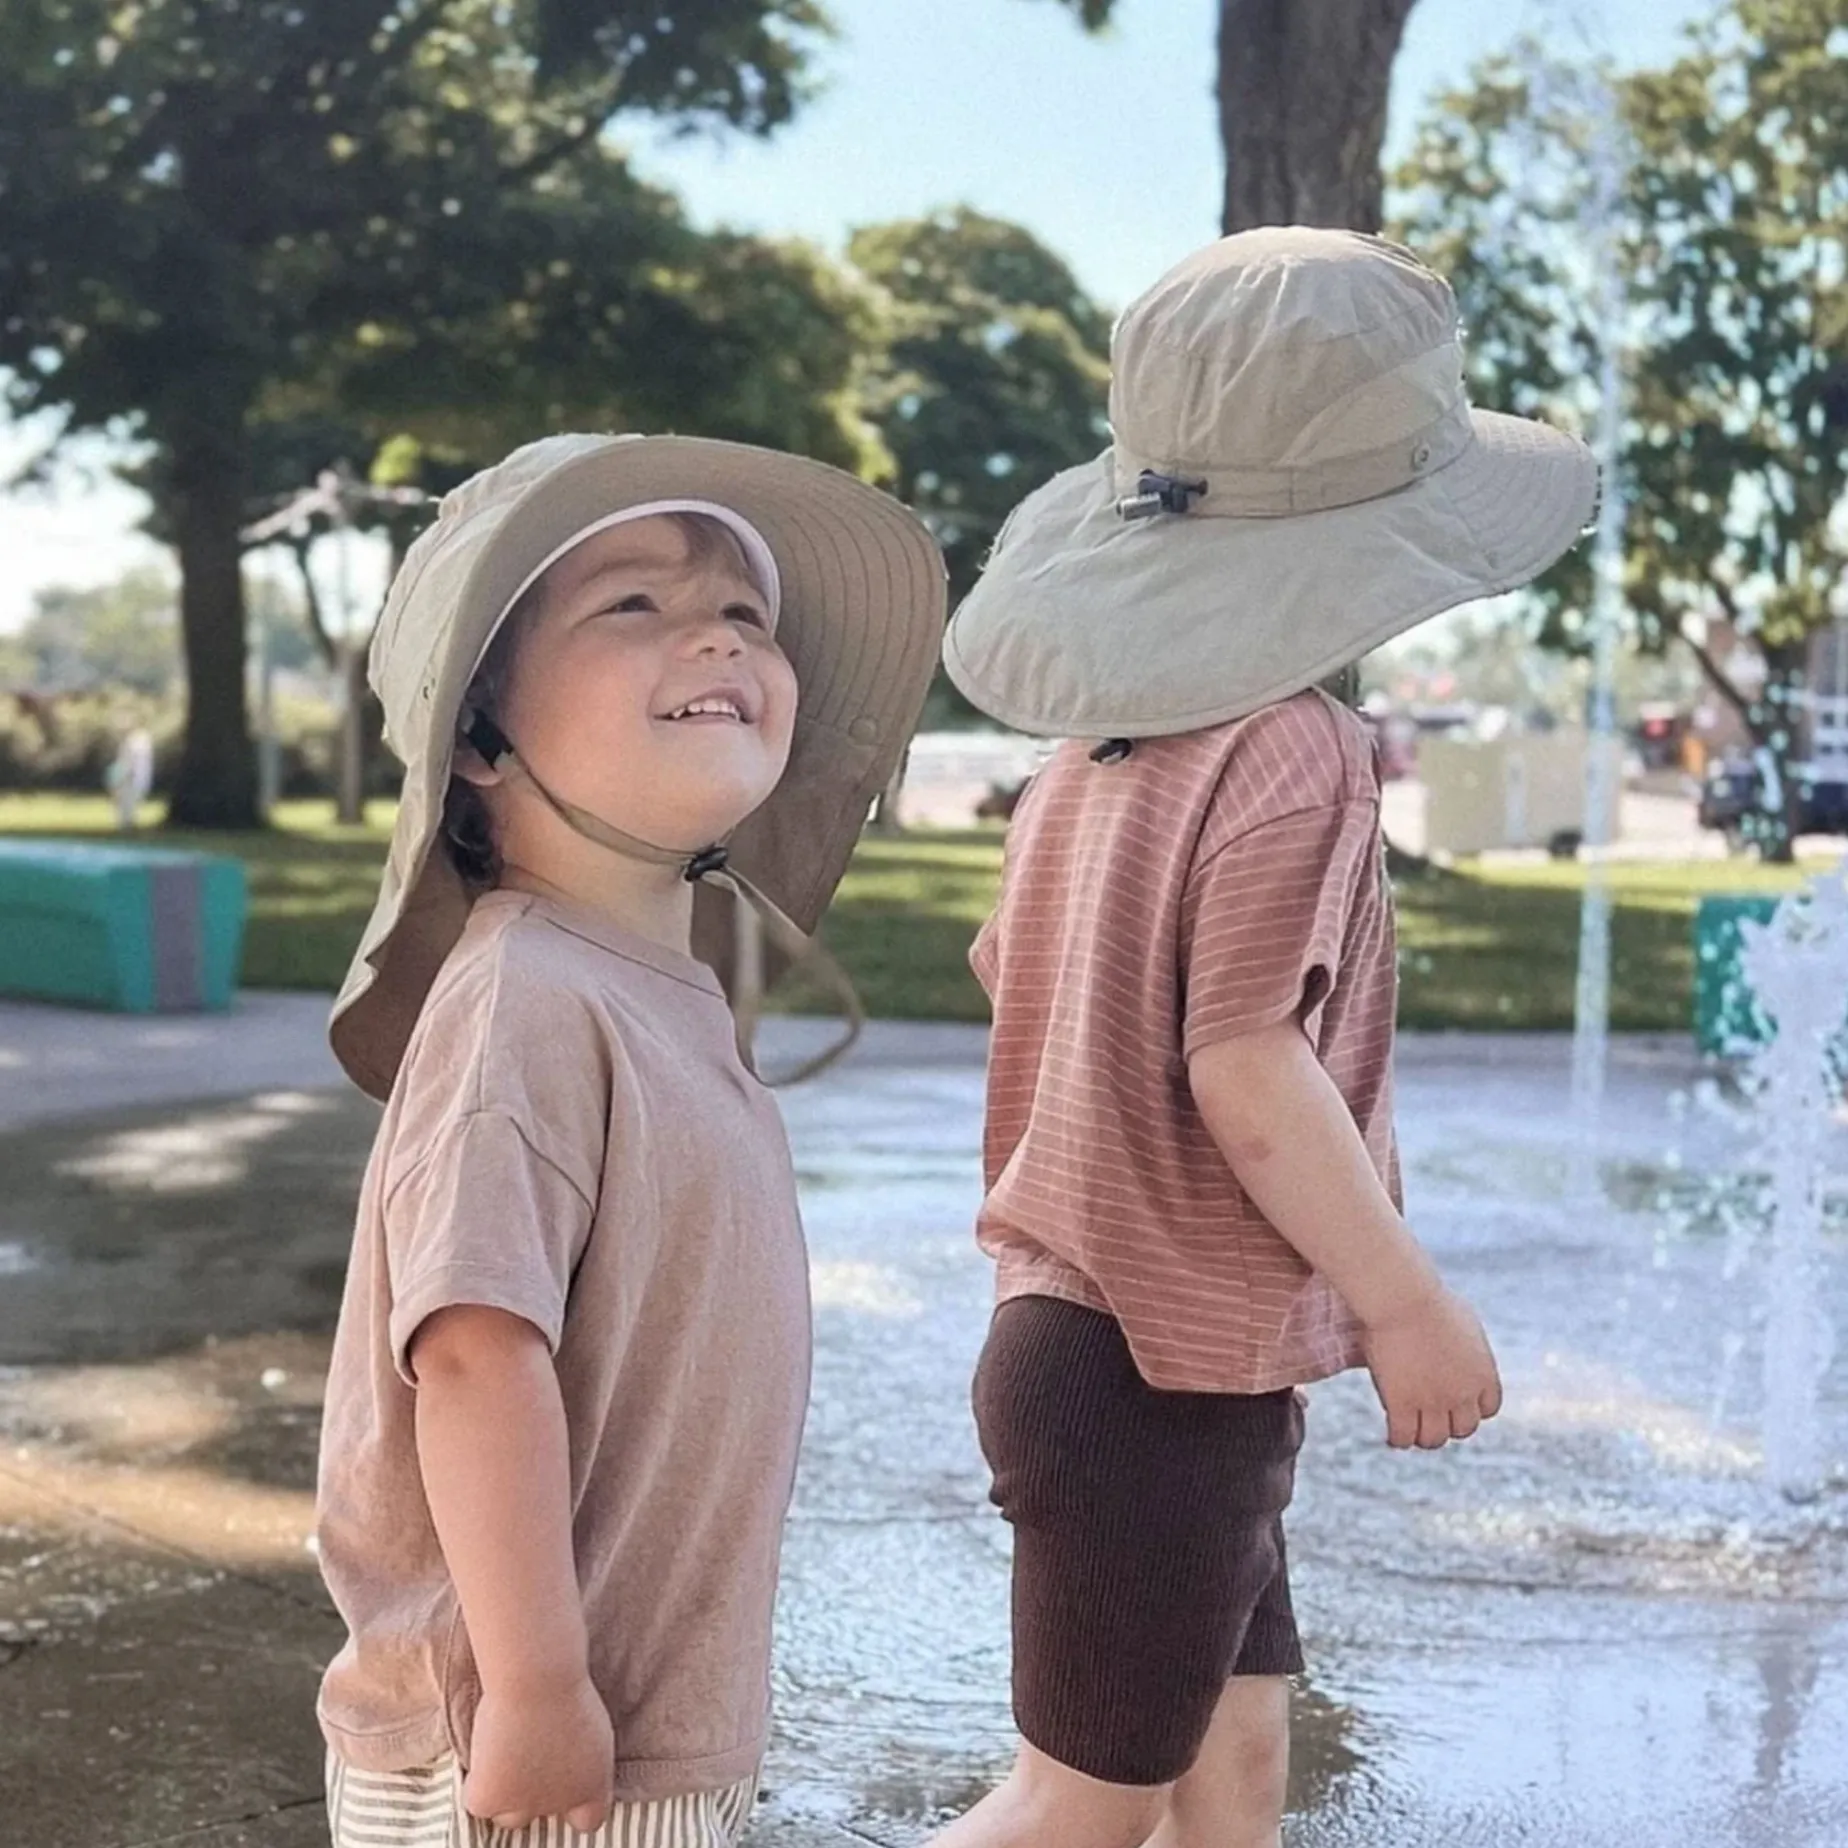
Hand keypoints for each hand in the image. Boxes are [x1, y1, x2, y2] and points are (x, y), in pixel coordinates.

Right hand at [463, 1675, 614, 1834]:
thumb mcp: (589, 1724)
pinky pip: (476, 1802)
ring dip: (505, 1793)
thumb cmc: (567, 1686)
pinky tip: (482, 1754)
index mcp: (593, 1785)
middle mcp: (561, 1803)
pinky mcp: (490, 1800)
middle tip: (527, 1755)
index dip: (573, 1803)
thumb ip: (578, 1754)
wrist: (537, 1679)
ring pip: (508, 1815)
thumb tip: (562, 1758)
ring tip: (503, 1753)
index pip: (588, 1819)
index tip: (563, 1779)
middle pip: (543, 1813)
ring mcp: (525, 1805)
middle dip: (535, 1790)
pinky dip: (476, 1782)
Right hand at [1363, 1284, 1502, 1449]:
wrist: (1403, 1300)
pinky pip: (1403, 1437)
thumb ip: (1469, 1345)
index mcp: (1483, 1375)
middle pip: (1463, 1429)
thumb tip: (1464, 1349)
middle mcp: (1463, 1395)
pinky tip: (1392, 1435)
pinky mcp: (1402, 1405)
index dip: (1470, 1408)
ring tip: (1411, 1431)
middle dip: (1448, 1424)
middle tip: (1431, 1418)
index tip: (1455, 1404)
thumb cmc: (1428, 1300)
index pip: (1487, 1409)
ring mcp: (1433, 1403)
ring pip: (1433, 1440)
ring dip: (1423, 1437)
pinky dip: (1398, 1439)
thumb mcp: (1463, 1322)